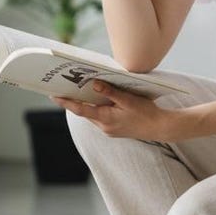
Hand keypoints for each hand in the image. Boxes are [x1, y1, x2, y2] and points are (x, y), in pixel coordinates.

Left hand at [50, 80, 174, 139]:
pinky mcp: (115, 130)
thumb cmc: (146, 113)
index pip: (81, 110)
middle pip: (86, 112)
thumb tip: (94, 85)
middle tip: (66, 88)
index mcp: (106, 119)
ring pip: (94, 115)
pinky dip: (99, 109)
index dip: (67, 102)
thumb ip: (110, 92)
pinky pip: (102, 118)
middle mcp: (105, 127)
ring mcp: (110, 130)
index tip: (54, 96)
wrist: (161, 127)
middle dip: (76, 101)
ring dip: (89, 104)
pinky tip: (101, 99)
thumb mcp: (128, 99)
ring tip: (82, 91)